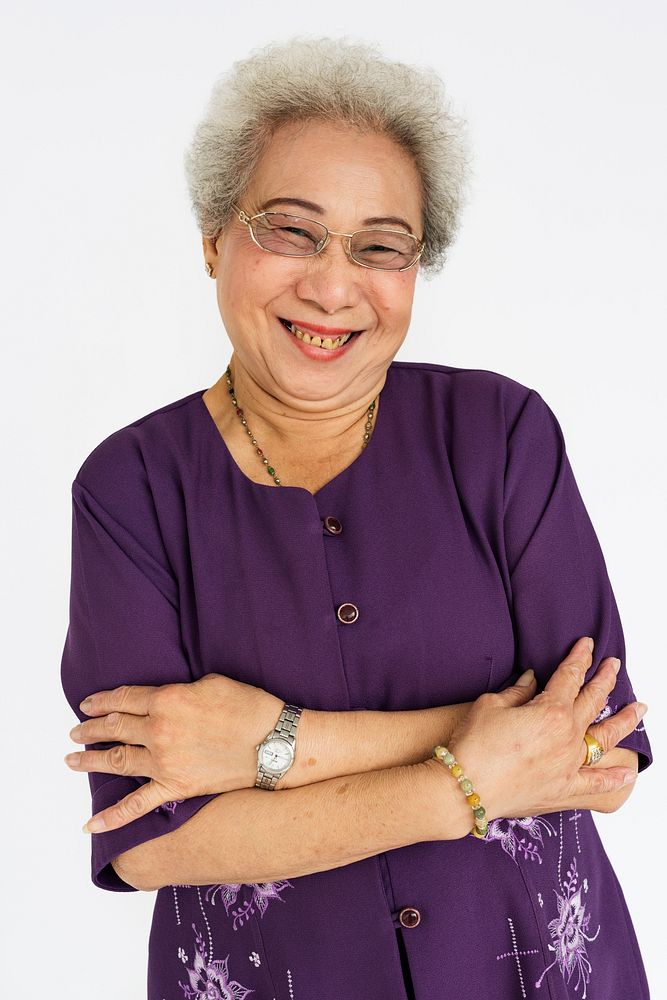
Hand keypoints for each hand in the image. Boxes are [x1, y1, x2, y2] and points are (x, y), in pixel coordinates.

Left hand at [64, 673, 283, 831]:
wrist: (274, 743)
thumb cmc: (249, 707)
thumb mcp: (212, 683)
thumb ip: (181, 691)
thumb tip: (168, 699)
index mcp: (167, 699)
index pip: (124, 698)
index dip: (102, 701)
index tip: (89, 704)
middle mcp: (159, 730)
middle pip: (114, 728)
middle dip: (91, 728)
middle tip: (76, 731)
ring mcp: (164, 762)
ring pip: (117, 761)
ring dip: (90, 761)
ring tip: (72, 760)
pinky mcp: (176, 788)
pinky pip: (137, 806)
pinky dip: (112, 817)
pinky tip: (90, 825)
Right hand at [445, 635, 644, 822]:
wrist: (465, 789)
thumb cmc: (473, 745)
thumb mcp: (490, 705)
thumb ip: (517, 691)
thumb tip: (531, 681)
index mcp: (550, 710)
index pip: (570, 676)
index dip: (579, 657)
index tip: (587, 644)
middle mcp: (567, 736)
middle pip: (594, 701)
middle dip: (605, 679)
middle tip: (614, 665)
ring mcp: (569, 764)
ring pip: (605, 738)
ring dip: (625, 721)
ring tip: (640, 709)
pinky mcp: (564, 789)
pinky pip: (597, 783)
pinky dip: (615, 778)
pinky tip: (630, 772)